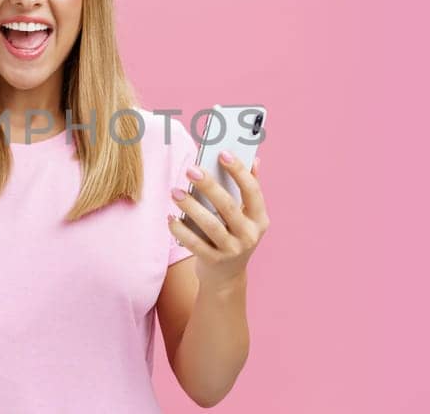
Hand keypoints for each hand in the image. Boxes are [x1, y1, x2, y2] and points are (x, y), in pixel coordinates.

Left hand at [169, 154, 267, 288]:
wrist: (226, 277)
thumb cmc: (233, 236)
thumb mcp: (246, 217)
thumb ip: (249, 189)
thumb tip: (254, 159)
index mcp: (259, 219)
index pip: (252, 191)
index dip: (239, 171)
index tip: (223, 153)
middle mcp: (249, 235)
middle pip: (228, 206)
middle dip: (209, 185)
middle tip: (190, 169)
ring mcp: (232, 250)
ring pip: (210, 225)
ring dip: (191, 207)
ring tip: (175, 192)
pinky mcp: (214, 262)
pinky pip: (195, 244)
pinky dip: (181, 229)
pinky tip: (170, 217)